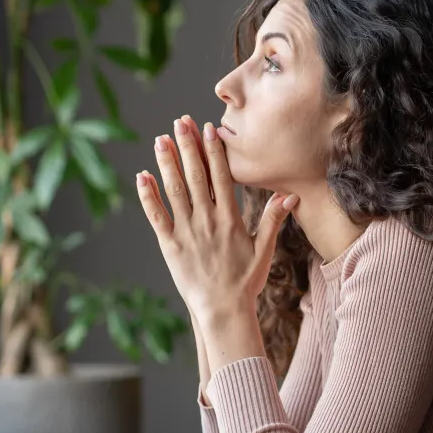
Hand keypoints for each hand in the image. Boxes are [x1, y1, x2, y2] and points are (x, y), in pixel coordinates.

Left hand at [136, 114, 297, 320]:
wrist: (223, 311)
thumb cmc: (245, 282)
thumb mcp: (265, 250)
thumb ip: (274, 220)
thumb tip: (290, 195)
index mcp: (230, 219)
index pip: (221, 177)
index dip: (214, 151)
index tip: (209, 129)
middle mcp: (207, 221)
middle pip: (195, 176)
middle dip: (188, 146)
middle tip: (180, 121)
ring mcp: (187, 232)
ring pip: (174, 191)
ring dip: (167, 163)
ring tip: (161, 140)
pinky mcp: (170, 245)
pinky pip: (157, 216)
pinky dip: (148, 196)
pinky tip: (142, 176)